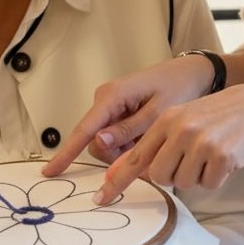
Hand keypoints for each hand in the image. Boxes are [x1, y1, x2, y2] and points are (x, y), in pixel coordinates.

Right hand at [42, 55, 215, 177]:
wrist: (193, 73)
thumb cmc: (178, 88)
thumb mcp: (158, 113)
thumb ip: (128, 129)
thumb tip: (99, 141)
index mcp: (112, 95)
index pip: (84, 130)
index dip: (66, 153)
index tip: (50, 172)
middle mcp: (105, 98)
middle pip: (95, 141)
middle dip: (115, 153)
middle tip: (145, 147)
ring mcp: (110, 104)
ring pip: (104, 141)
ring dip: (124, 148)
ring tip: (149, 137)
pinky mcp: (117, 109)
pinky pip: (114, 134)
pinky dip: (128, 142)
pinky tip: (145, 135)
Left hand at [91, 81, 243, 204]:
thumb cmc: (223, 117)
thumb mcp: (188, 119)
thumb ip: (161, 143)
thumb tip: (133, 173)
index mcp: (167, 119)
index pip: (134, 156)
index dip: (116, 180)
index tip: (100, 198)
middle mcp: (180, 129)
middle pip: (159, 176)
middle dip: (174, 175)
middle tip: (194, 160)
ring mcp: (201, 142)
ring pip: (184, 183)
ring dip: (198, 175)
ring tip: (213, 153)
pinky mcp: (222, 156)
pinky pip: (209, 184)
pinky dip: (218, 177)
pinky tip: (228, 156)